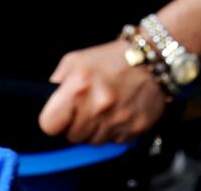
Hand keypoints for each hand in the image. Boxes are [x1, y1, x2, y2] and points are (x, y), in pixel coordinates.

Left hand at [39, 40, 168, 144]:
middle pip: (71, 137)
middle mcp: (98, 107)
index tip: (61, 114)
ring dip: (96, 129)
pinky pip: (114, 142)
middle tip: (88, 107)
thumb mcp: (76, 60)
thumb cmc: (112, 58)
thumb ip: (57, 82)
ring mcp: (117, 120)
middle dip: (77, 124)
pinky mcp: (134, 129)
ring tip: (106, 109)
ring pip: (92, 142)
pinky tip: (120, 112)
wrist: (154, 58)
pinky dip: (114, 130)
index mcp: (78, 87)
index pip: (49, 125)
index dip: (54, 120)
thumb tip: (47, 103)